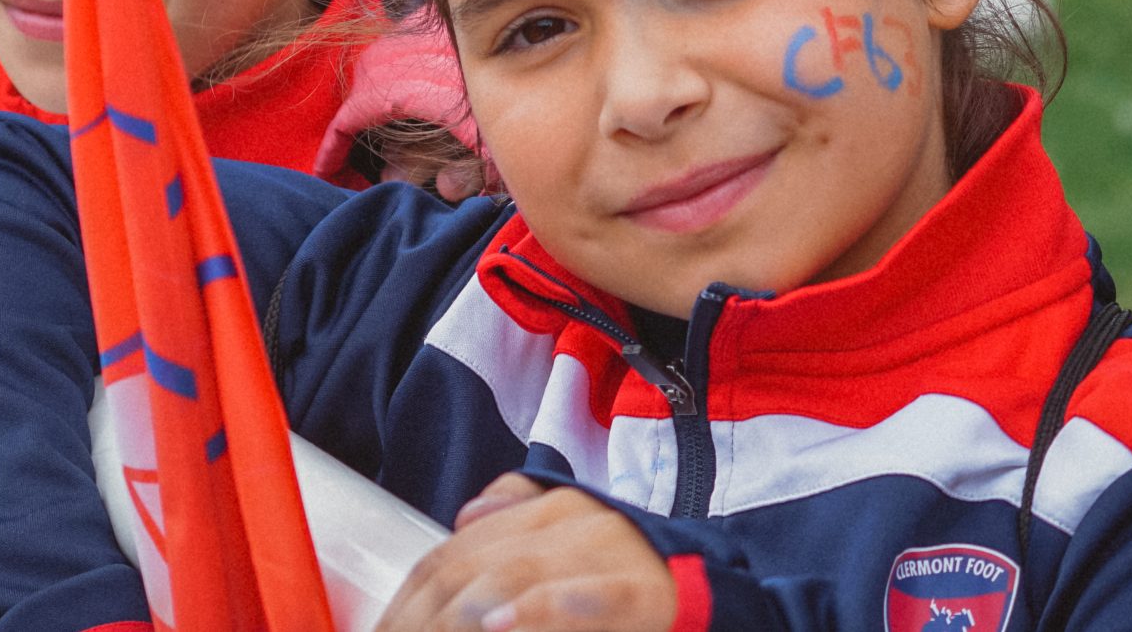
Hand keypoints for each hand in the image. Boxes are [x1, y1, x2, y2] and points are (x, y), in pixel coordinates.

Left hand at [377, 474, 676, 631]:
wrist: (724, 599)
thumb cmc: (634, 589)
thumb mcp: (574, 547)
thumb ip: (521, 522)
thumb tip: (464, 517)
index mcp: (549, 510)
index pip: (453, 552)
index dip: (407, 599)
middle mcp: (573, 519)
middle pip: (469, 565)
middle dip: (423, 616)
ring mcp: (608, 550)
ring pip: (512, 575)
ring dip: (460, 616)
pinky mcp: (641, 592)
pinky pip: (580, 598)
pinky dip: (535, 612)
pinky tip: (497, 625)